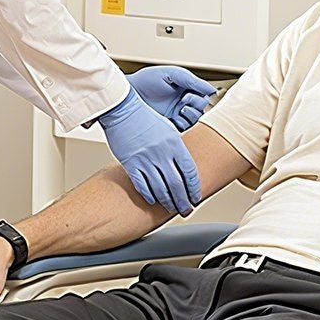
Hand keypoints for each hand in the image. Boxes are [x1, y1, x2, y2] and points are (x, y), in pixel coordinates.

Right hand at [96, 87, 202, 215]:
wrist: (123, 109)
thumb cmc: (145, 118)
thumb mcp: (169, 130)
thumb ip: (177, 149)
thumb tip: (184, 169)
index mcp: (175, 144)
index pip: (190, 172)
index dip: (194, 189)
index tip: (196, 198)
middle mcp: (162, 153)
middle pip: (177, 184)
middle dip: (183, 201)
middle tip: (186, 210)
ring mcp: (146, 159)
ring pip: (160, 188)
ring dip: (167, 202)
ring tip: (172, 209)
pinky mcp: (130, 163)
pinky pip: (142, 185)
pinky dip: (149, 195)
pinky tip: (153, 200)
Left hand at [128, 65, 215, 129]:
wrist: (130, 92)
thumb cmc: (148, 80)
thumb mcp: (173, 74)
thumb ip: (193, 81)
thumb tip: (212, 91)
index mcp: (186, 89)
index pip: (203, 95)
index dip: (200, 95)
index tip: (189, 93)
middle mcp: (183, 102)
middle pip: (202, 108)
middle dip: (196, 105)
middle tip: (184, 101)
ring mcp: (177, 115)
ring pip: (195, 120)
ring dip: (192, 115)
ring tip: (181, 110)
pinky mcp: (170, 125)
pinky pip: (184, 129)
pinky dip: (183, 124)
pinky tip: (175, 118)